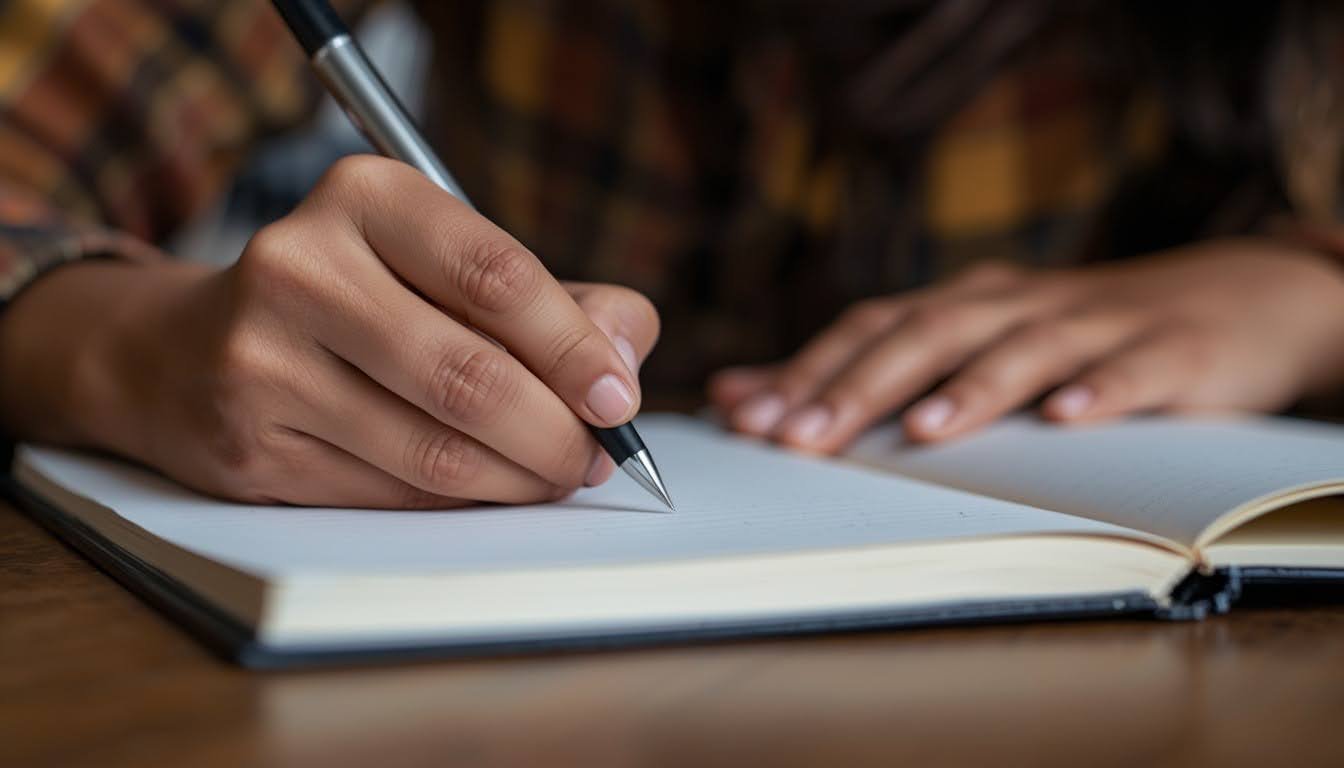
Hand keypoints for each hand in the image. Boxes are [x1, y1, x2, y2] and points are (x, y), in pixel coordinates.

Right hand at [0, 155, 658, 506]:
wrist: (182, 351)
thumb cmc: (353, 300)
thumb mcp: (443, 264)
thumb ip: (553, 300)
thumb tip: (626, 358)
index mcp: (363, 197)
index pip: (497, 275)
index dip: (575, 349)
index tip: (619, 400)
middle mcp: (300, 267)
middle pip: (469, 376)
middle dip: (556, 433)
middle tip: (595, 457)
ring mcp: (261, 362)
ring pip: (434, 451)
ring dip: (519, 479)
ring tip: (553, 475)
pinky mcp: (249, 449)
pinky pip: (393, 495)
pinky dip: (461, 501)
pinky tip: (485, 487)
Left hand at [709, 240, 1343, 451]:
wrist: (1232, 295)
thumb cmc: (1073, 335)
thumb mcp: (968, 344)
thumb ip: (857, 369)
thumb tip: (738, 395)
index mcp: (965, 304)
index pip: (873, 328)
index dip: (810, 370)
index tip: (750, 420)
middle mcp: (1017, 304)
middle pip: (930, 334)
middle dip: (861, 385)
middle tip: (803, 437)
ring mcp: (1095, 324)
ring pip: (1024, 347)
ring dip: (971, 387)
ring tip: (921, 429)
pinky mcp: (1171, 350)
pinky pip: (1134, 370)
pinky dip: (1101, 391)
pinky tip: (1069, 418)